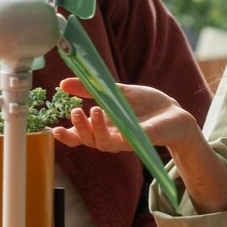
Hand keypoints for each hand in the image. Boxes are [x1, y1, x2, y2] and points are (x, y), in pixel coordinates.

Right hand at [52, 77, 197, 150]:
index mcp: (103, 127)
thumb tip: (63, 83)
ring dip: (96, 128)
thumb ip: (90, 89)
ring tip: (95, 110)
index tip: (53, 129)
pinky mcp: (141, 140)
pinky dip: (118, 137)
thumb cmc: (145, 105)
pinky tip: (114, 128)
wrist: (173, 112)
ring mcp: (126, 141)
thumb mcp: (115, 92)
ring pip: (104, 143)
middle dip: (78, 128)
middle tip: (75, 112)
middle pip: (88, 141)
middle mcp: (111, 137)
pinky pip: (127, 142)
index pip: (80, 136)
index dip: (65, 136)